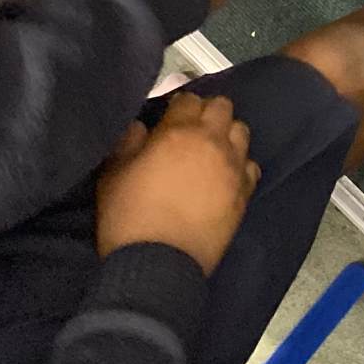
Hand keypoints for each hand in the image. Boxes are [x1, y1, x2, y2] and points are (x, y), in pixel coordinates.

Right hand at [95, 93, 259, 275]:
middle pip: (222, 107)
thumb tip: (140, 126)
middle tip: (191, 130)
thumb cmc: (128, 218)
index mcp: (178, 132)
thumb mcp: (112, 177)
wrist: (158, 264)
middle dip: (207, 112)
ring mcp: (233, 166)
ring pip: (241, 131)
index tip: (170, 117)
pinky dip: (240, 165)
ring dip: (227, 134)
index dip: (179, 105)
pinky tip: (225, 176)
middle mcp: (212, 142)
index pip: (188, 99)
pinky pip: (251, 165)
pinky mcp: (245, 192)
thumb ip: (126, 144)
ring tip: (211, 150)